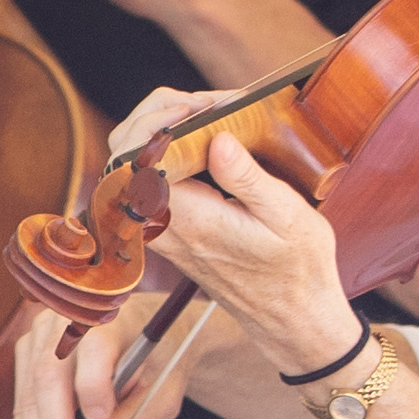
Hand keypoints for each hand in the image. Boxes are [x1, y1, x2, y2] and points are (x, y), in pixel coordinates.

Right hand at [3, 300, 192, 418]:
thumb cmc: (160, 362)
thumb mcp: (164, 393)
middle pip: (50, 377)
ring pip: (29, 396)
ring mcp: (39, 337)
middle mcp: (66, 320)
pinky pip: (23, 404)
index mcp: (110, 318)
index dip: (93, 384)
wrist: (146, 333)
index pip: (95, 347)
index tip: (99, 418)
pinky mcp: (27, 357)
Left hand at [91, 77, 361, 381]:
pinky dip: (166, 150)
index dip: (156, 120)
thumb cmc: (297, 267)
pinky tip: (203, 137)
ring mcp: (159, 229)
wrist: (291, 315)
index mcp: (185, 220)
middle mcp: (161, 226)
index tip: (200, 106)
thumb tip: (216, 139)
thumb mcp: (286, 216)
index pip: (134, 160)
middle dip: (156, 113)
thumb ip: (247, 177)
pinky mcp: (167, 229)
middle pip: (122, 155)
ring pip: (129, 166)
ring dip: (161, 129)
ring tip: (210, 113)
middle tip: (207, 103)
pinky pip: (145, 180)